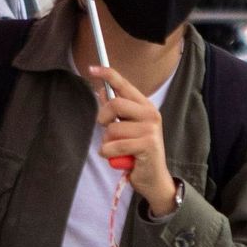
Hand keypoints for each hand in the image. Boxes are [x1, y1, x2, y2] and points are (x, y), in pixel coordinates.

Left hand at [89, 65, 176, 215]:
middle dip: (103, 118)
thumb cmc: (138, 152)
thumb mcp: (126, 128)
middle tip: (105, 128)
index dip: (108, 75)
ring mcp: (150, 129)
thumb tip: (101, 90)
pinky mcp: (147, 145)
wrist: (153, 178)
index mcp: (146, 106)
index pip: (124, 85)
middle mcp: (151, 114)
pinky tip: (116, 157)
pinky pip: (115, 145)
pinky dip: (108, 153)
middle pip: (115, 104)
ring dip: (107, 142)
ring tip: (117, 149)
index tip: (92, 68)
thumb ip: (116, 111)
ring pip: (112, 129)